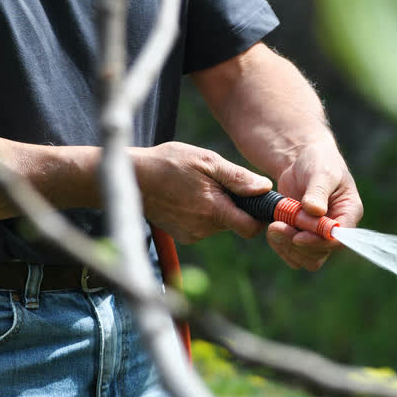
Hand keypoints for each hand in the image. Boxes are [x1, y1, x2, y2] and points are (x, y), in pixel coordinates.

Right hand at [133, 142, 272, 243]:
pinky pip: (204, 226)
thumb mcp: (206, 161)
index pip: (251, 228)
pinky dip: (203, 213)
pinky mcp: (183, 235)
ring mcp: (192, 234)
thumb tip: (264, 188)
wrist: (132, 178)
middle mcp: (204, 228)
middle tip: (219, 182)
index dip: (259, 216)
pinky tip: (188, 196)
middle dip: (235, 205)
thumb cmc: (169, 163)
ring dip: (218, 208)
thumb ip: (238, 177)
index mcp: (213, 210)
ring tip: (198, 187)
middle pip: (235, 223)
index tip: (258, 201)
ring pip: (220, 223)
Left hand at [267, 141, 362, 269]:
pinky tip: (272, 229)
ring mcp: (318, 235)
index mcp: (349, 212)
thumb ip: (318, 191)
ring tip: (273, 226)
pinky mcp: (301, 236)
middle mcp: (335, 228)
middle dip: (298, 244)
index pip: (339, 239)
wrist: (300, 160)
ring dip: (287, 247)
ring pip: (306, 258)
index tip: (298, 236)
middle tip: (277, 226)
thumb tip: (315, 211)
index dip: (319, 242)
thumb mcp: (320, 172)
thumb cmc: (317, 161)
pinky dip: (280, 245)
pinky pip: (292, 253)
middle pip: (321, 253)